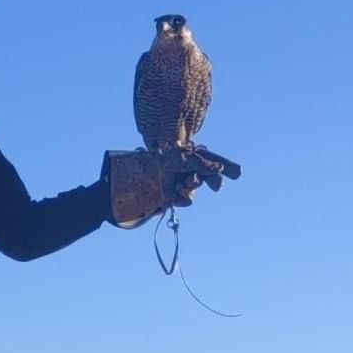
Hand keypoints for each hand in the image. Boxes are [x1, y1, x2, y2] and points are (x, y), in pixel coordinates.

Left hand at [104, 146, 242, 227]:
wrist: (114, 195)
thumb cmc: (137, 172)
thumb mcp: (170, 163)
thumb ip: (195, 164)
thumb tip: (216, 169)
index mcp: (174, 152)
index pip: (204, 155)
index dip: (221, 163)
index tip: (238, 173)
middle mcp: (174, 165)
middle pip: (203, 171)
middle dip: (211, 177)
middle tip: (217, 187)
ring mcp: (170, 181)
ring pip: (194, 187)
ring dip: (191, 188)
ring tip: (180, 188)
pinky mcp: (166, 198)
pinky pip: (185, 199)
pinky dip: (184, 198)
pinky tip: (173, 197)